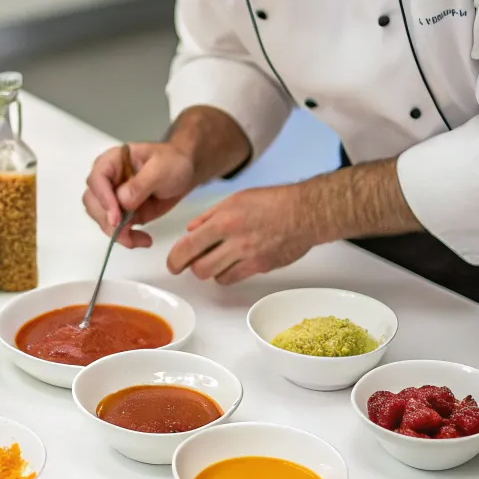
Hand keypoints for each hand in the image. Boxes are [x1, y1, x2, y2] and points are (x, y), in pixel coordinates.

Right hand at [83, 142, 196, 248]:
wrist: (186, 172)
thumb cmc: (173, 162)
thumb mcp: (160, 169)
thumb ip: (140, 184)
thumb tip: (122, 201)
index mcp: (112, 161)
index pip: (96, 180)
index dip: (103, 199)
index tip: (116, 217)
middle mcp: (108, 180)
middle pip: (93, 202)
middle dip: (106, 220)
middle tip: (125, 230)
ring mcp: (114, 198)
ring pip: (102, 219)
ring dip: (117, 233)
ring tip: (140, 239)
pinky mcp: (124, 213)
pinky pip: (117, 229)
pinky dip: (127, 238)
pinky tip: (144, 240)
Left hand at [167, 185, 315, 283]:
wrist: (306, 212)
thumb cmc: (272, 201)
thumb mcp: (235, 199)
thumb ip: (209, 216)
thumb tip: (190, 231)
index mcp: (224, 220)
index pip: (189, 246)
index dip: (175, 259)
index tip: (172, 264)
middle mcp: (235, 241)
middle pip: (200, 268)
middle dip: (192, 267)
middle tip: (193, 261)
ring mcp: (249, 257)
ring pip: (216, 277)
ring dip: (211, 270)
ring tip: (216, 258)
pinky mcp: (261, 267)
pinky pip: (234, 279)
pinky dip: (228, 274)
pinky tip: (232, 263)